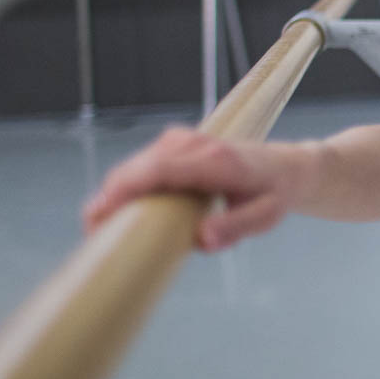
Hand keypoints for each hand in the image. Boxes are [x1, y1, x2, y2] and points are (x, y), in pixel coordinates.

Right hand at [81, 126, 305, 250]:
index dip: (124, 190)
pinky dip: (129, 186)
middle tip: (92, 234)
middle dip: (109, 198)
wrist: (287, 167)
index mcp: (215, 161)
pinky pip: (142, 165)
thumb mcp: (266, 217)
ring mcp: (182, 139)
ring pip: (135, 166)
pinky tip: (124, 211)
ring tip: (103, 227)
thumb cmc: (274, 194)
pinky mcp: (175, 143)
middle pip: (137, 168)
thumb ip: (235, 228)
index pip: (159, 170)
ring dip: (117, 194)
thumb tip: (202, 239)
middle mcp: (194, 144)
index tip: (98, 214)